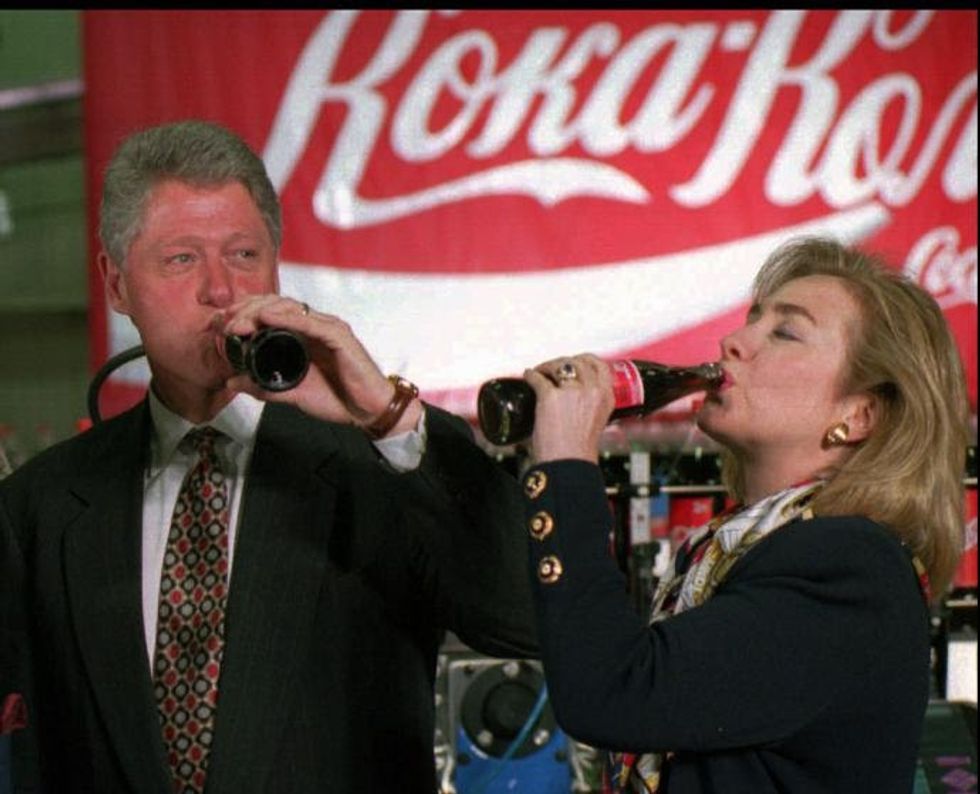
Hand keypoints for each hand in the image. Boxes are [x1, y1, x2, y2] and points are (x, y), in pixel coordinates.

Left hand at [219, 295, 420, 432]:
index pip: (270, 312)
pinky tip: (267, 318)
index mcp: (304, 335)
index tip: (221, 323)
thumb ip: (262, 387)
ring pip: (290, 307)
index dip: (244, 312)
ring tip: (239, 323)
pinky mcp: (340, 336)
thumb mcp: (291, 393)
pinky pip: (310, 322)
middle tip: (223, 323)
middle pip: (276, 304)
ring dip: (260, 312)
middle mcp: (315, 325)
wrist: (368, 411)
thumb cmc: (338, 399)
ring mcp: (328, 328)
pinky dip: (287, 318)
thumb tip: (231, 382)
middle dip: (246, 309)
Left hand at [524, 353, 613, 463]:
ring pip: (558, 365)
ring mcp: (572, 392)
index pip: (600, 366)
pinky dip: (531, 375)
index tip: (576, 361)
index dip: (585, 359)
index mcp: (606, 397)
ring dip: (547, 365)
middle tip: (552, 368)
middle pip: (577, 362)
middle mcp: (592, 391)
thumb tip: (575, 398)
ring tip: (540, 371)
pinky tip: (528, 376)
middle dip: (563, 361)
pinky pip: (537, 378)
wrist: (567, 464)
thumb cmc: (578, 450)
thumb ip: (591, 406)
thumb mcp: (596, 422)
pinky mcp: (550, 397)